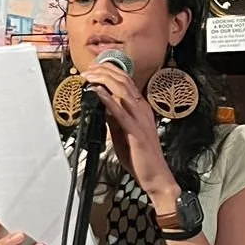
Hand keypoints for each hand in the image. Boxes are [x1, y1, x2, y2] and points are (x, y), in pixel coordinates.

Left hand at [79, 59, 176, 204]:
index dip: (110, 71)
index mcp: (141, 109)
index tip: (94, 68)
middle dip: (105, 71)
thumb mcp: (123, 132)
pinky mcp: (135, 132)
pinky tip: (98, 92)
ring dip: (104, 80)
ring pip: (123, 91)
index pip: (126, 82)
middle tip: (88, 68)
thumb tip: (102, 106)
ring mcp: (140, 120)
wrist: (156, 176)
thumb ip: (114, 118)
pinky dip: (108, 99)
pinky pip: (120, 112)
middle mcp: (142, 110)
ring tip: (90, 75)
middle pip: (124, 82)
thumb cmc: (141, 157)